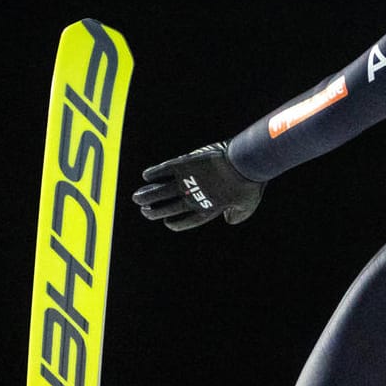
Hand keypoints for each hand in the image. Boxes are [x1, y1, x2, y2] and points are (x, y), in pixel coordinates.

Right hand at [132, 141, 265, 230]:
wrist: (243, 162)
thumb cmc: (249, 184)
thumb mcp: (248, 206)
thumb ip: (238, 216)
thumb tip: (229, 220)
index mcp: (208, 209)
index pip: (187, 221)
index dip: (176, 223)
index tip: (166, 222)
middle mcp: (194, 198)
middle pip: (169, 208)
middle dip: (154, 211)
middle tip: (144, 211)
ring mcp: (187, 181)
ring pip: (161, 191)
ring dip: (147, 195)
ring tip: (135, 198)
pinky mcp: (184, 164)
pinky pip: (164, 170)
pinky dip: (154, 173)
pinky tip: (145, 175)